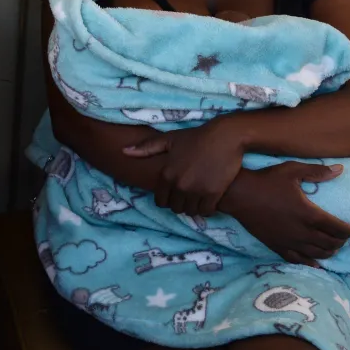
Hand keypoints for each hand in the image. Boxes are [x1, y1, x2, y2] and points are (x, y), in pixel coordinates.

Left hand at [124, 120, 245, 215]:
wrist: (225, 137)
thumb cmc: (196, 137)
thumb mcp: (169, 139)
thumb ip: (146, 148)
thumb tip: (123, 151)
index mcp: (166, 174)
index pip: (160, 200)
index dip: (166, 199)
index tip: (173, 195)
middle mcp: (179, 185)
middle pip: (175, 208)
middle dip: (180, 204)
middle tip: (186, 197)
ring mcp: (196, 190)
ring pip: (190, 211)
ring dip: (193, 207)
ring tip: (197, 199)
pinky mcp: (213, 193)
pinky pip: (206, 211)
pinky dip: (206, 209)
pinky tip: (208, 201)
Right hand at [222, 163, 349, 265]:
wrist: (238, 194)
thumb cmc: (266, 180)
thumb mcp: (292, 170)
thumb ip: (317, 171)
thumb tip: (341, 169)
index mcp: (310, 214)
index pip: (338, 228)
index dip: (349, 231)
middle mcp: (302, 232)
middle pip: (330, 243)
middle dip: (340, 241)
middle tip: (342, 237)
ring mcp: (289, 241)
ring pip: (317, 254)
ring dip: (328, 252)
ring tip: (331, 247)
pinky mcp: (277, 246)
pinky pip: (298, 260)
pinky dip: (310, 263)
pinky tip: (315, 263)